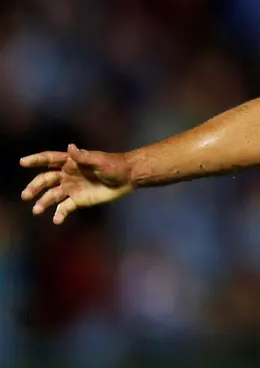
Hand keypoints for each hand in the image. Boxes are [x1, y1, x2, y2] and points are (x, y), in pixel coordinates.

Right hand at [20, 144, 134, 223]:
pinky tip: (57, 220)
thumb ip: (83, 156)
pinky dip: (60, 214)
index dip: (36, 160)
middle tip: (26, 195)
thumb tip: (71, 147)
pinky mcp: (78, 200)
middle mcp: (67, 175)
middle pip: (45, 180)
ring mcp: (71, 188)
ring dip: (43, 203)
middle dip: (34, 187)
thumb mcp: (99, 160)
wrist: (127, 178)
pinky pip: (65, 208)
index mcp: (70, 162)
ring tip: (36, 210)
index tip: (23, 162)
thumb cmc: (114, 165)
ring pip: (52, 195)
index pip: (49, 160)